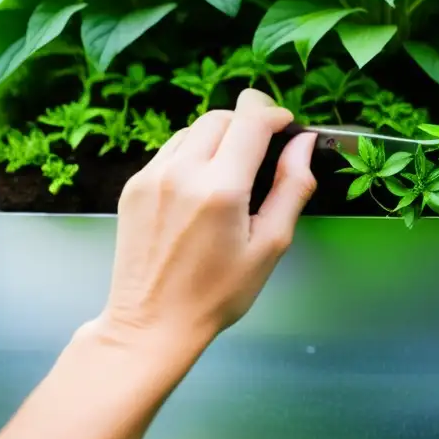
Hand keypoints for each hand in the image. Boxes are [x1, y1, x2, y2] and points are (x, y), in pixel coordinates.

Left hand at [99, 89, 316, 351]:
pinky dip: (194, 152)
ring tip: (235, 169)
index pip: (252, 120)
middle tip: (266, 149)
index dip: (276, 114)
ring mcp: (152, 177)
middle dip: (249, 123)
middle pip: (222, 116)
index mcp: (221, 189)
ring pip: (194, 128)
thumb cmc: (218, 293)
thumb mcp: (271, 244)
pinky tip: (204, 184)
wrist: (152, 323)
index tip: (288, 127)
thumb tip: (304, 144)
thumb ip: (292, 187)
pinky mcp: (134, 185)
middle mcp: (182, 173)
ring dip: (220, 135)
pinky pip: (171, 149)